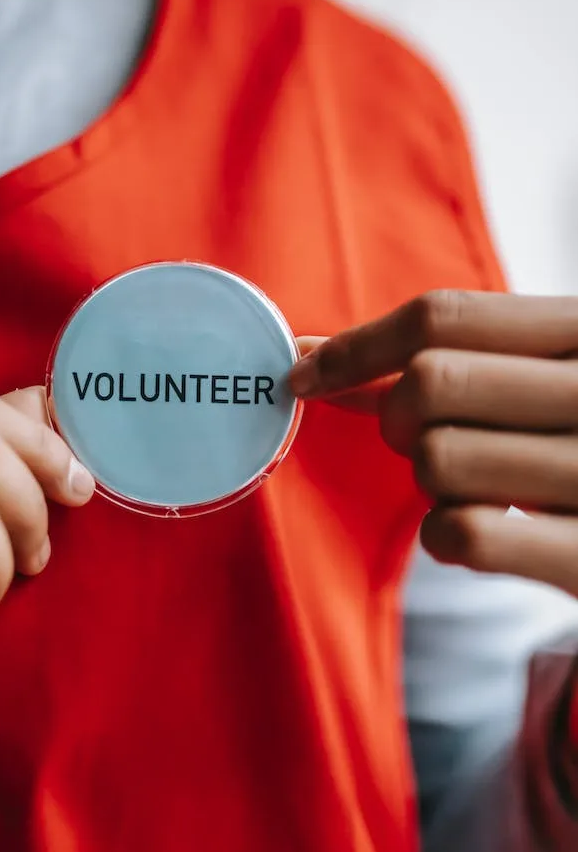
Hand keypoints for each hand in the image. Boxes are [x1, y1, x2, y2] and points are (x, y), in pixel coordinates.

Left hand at [290, 291, 577, 595]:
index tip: (305, 371)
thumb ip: (455, 357)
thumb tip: (314, 359)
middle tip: (419, 438)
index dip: (357, 344)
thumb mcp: (547, 376)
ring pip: (438, 460)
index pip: (444, 315)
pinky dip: (443, 536)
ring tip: (471, 486)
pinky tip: (474, 532)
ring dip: (427, 481)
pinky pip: (463, 533)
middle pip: (429, 385)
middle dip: (395, 417)